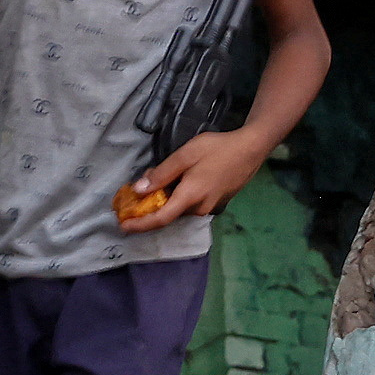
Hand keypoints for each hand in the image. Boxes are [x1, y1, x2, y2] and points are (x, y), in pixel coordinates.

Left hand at [115, 128, 266, 230]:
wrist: (250, 149)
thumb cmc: (217, 149)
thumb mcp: (186, 155)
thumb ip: (162, 173)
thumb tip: (140, 189)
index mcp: (190, 197)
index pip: (161, 219)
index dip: (140, 225)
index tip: (124, 226)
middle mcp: (199, 208)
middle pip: (169, 214)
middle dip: (150, 210)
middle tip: (133, 200)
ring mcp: (210, 207)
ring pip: (180, 209)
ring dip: (165, 202)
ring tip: (154, 186)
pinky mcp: (216, 202)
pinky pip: (191, 204)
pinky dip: (178, 198)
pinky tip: (176, 184)